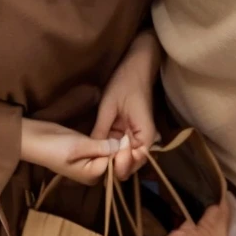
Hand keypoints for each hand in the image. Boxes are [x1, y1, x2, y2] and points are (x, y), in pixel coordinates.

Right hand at [19, 119, 122, 184]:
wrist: (36, 139)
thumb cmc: (55, 146)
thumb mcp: (78, 146)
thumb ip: (99, 147)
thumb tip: (120, 146)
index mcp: (93, 175)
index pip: (115, 163)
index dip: (121, 150)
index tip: (127, 135)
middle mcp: (94, 171)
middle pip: (114, 159)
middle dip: (119, 147)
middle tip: (128, 131)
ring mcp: (90, 161)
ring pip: (109, 151)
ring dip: (114, 141)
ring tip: (123, 128)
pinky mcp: (87, 150)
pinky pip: (102, 146)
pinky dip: (106, 139)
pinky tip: (113, 128)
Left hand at [92, 31, 161, 178]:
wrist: (134, 67)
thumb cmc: (125, 83)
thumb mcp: (109, 106)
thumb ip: (102, 130)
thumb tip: (90, 151)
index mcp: (145, 134)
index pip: (136, 160)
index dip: (121, 166)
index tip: (106, 164)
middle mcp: (143, 139)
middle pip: (131, 163)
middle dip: (115, 167)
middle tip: (95, 166)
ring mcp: (134, 136)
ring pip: (124, 158)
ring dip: (111, 161)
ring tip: (93, 162)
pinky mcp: (127, 133)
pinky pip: (120, 148)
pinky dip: (110, 152)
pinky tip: (97, 152)